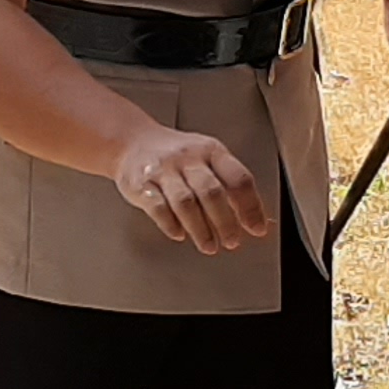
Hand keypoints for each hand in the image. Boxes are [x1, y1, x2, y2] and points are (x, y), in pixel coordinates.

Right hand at [113, 126, 272, 253]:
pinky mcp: (140, 184)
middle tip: (232, 241)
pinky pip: (158, 207)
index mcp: (211, 151)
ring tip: (209, 246)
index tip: (257, 228)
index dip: (251, 206)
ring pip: (185, 202)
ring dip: (200, 229)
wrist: (132, 142)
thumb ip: (229, 185)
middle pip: (212, 192)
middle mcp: (188, 158)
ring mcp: (163, 170)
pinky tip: (179, 234)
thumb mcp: (206, 159)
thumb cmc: (176, 157)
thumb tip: (254, 220)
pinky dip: (170, 224)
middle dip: (225, 221)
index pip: (238, 178)